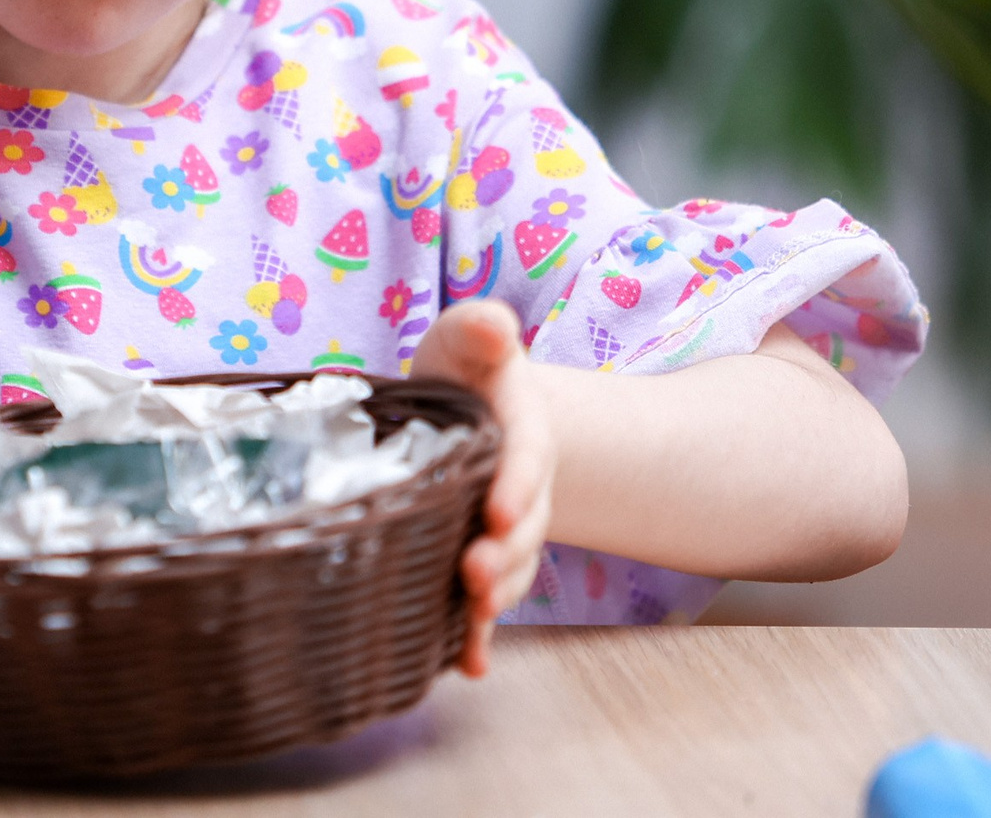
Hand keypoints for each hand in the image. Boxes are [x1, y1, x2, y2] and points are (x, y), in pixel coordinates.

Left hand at [411, 299, 553, 676]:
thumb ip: (480, 331)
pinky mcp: (481, 556)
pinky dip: (478, 637)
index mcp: (522, 431)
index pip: (526, 460)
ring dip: (494, 597)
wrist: (474, 409)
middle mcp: (521, 487)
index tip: (498, 511)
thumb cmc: (465, 371)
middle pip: (522, 527)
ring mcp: (505, 528)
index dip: (517, 486)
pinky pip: (485, 602)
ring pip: (509, 569)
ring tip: (471, 616)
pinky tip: (468, 666)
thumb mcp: (467, 342)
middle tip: (474, 575)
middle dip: (503, 555)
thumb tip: (494, 325)